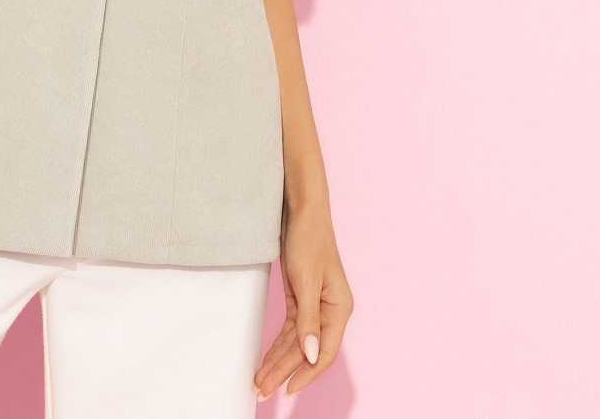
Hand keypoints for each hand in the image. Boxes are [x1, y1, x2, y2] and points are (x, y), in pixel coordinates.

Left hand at [254, 203, 352, 399]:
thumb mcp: (306, 280)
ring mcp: (315, 306)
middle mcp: (329, 312)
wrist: (300, 209)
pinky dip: (279, 345)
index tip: (286, 390)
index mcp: (339, 309)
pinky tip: (268, 360)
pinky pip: (291, 329)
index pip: (323, 353)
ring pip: (297, 343)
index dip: (305, 374)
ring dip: (279, 362)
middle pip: (306, 351)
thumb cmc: (308, 238)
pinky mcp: (301, 298)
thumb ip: (308, 321)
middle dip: (284, 372)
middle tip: (261, 390)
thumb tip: (311, 357)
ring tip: (260, 381)